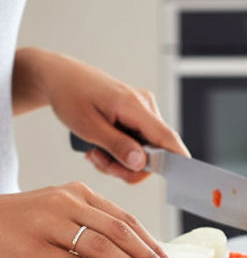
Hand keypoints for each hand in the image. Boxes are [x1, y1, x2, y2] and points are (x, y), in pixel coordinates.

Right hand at [0, 183, 174, 257]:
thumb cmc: (25, 222)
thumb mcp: (61, 211)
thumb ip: (94, 222)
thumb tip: (136, 250)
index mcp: (78, 192)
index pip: (126, 219)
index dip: (151, 243)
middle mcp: (66, 203)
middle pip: (121, 232)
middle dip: (149, 257)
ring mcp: (49, 224)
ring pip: (103, 247)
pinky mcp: (35, 247)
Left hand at [13, 47, 189, 183]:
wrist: (60, 76)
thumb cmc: (69, 95)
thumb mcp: (87, 126)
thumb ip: (117, 146)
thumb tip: (141, 164)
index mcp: (135, 106)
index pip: (168, 139)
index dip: (176, 163)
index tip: (177, 181)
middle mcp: (146, 106)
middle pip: (156, 152)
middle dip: (130, 167)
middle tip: (102, 164)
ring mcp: (144, 110)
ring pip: (146, 151)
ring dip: (122, 161)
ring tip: (96, 154)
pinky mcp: (138, 115)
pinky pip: (139, 143)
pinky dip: (121, 151)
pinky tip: (102, 147)